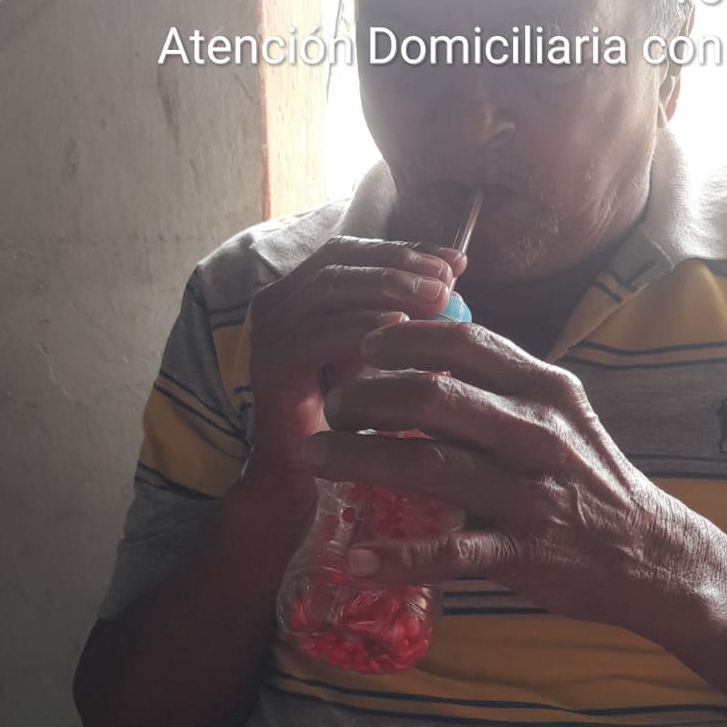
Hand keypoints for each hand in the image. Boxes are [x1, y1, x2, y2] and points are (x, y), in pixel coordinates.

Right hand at [245, 237, 464, 492]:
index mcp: (300, 294)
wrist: (296, 477)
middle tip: (448, 277)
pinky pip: (321, 332)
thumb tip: (451, 285)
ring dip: (388, 285)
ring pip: (331, 285)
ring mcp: (270, 330)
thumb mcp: (376, 356)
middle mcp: (278, 302)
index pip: (354, 252)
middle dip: (400, 262)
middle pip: (341, 258)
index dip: (405, 250)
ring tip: (436, 296)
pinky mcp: (272, 364)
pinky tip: (401, 326)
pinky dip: (362, 324)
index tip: (455, 261)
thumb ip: (401, 320)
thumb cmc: (342, 418)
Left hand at [301, 319, 704, 627]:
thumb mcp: (560, 415)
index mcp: (546, 390)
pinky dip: (397, 559)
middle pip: (432, 397)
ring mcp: (530, 494)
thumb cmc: (589, 478)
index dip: (404, 338)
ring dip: (358, 460)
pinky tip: (354, 560)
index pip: (464, 343)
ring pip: (429, 467)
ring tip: (314, 459)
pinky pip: (449, 554)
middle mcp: (538, 433)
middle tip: (330, 409)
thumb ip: (501, 385)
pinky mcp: (523, 552)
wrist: (650, 554)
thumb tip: (425, 355)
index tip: (363, 344)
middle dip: (366, 397)